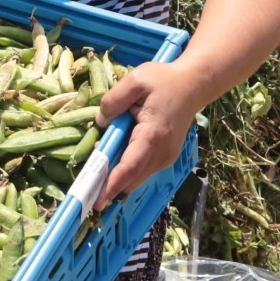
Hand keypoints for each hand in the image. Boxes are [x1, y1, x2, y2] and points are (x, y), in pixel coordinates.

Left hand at [92, 60, 207, 210]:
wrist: (192, 85)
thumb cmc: (163, 81)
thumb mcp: (135, 81)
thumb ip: (113, 100)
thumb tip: (101, 122)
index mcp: (153, 135)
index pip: (130, 166)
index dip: (112, 184)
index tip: (96, 199)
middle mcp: (162, 152)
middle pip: (132, 178)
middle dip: (109, 187)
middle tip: (86, 191)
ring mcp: (167, 157)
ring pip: (137, 178)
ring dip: (117, 179)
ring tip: (97, 174)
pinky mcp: (166, 157)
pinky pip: (143, 171)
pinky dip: (127, 172)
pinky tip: (113, 163)